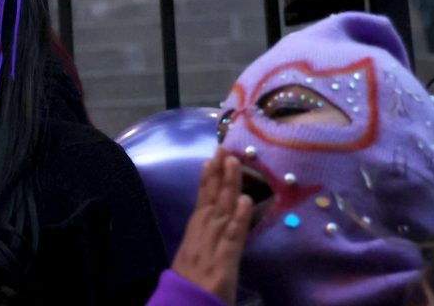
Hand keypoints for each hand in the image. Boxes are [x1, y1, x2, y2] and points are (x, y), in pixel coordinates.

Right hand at [171, 148, 252, 304]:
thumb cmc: (189, 287)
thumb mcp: (191, 258)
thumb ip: (200, 240)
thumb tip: (205, 223)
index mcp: (194, 234)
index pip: (202, 201)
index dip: (207, 179)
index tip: (211, 158)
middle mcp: (202, 235)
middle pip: (212, 199)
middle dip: (218, 173)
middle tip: (224, 148)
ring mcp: (213, 246)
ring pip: (223, 210)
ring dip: (228, 185)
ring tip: (234, 161)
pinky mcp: (224, 262)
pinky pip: (234, 237)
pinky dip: (239, 218)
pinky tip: (245, 201)